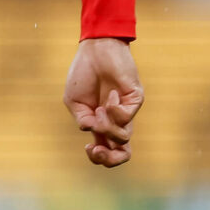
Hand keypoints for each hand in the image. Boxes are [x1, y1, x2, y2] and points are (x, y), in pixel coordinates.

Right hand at [63, 37, 144, 167]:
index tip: (88, 148)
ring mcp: (126, 111)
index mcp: (100, 124)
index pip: (106, 151)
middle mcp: (115, 121)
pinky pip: (127, 117)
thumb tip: (93, 131)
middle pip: (122, 153)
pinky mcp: (135, 100)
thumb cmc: (83, 74)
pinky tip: (110, 94)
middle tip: (97, 148)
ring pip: (123, 137)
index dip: (98, 158)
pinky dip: (114, 109)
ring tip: (99, 109)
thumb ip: (83, 119)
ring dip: (106, 127)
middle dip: (109, 159)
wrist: (96, 50)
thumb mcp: (74, 102)